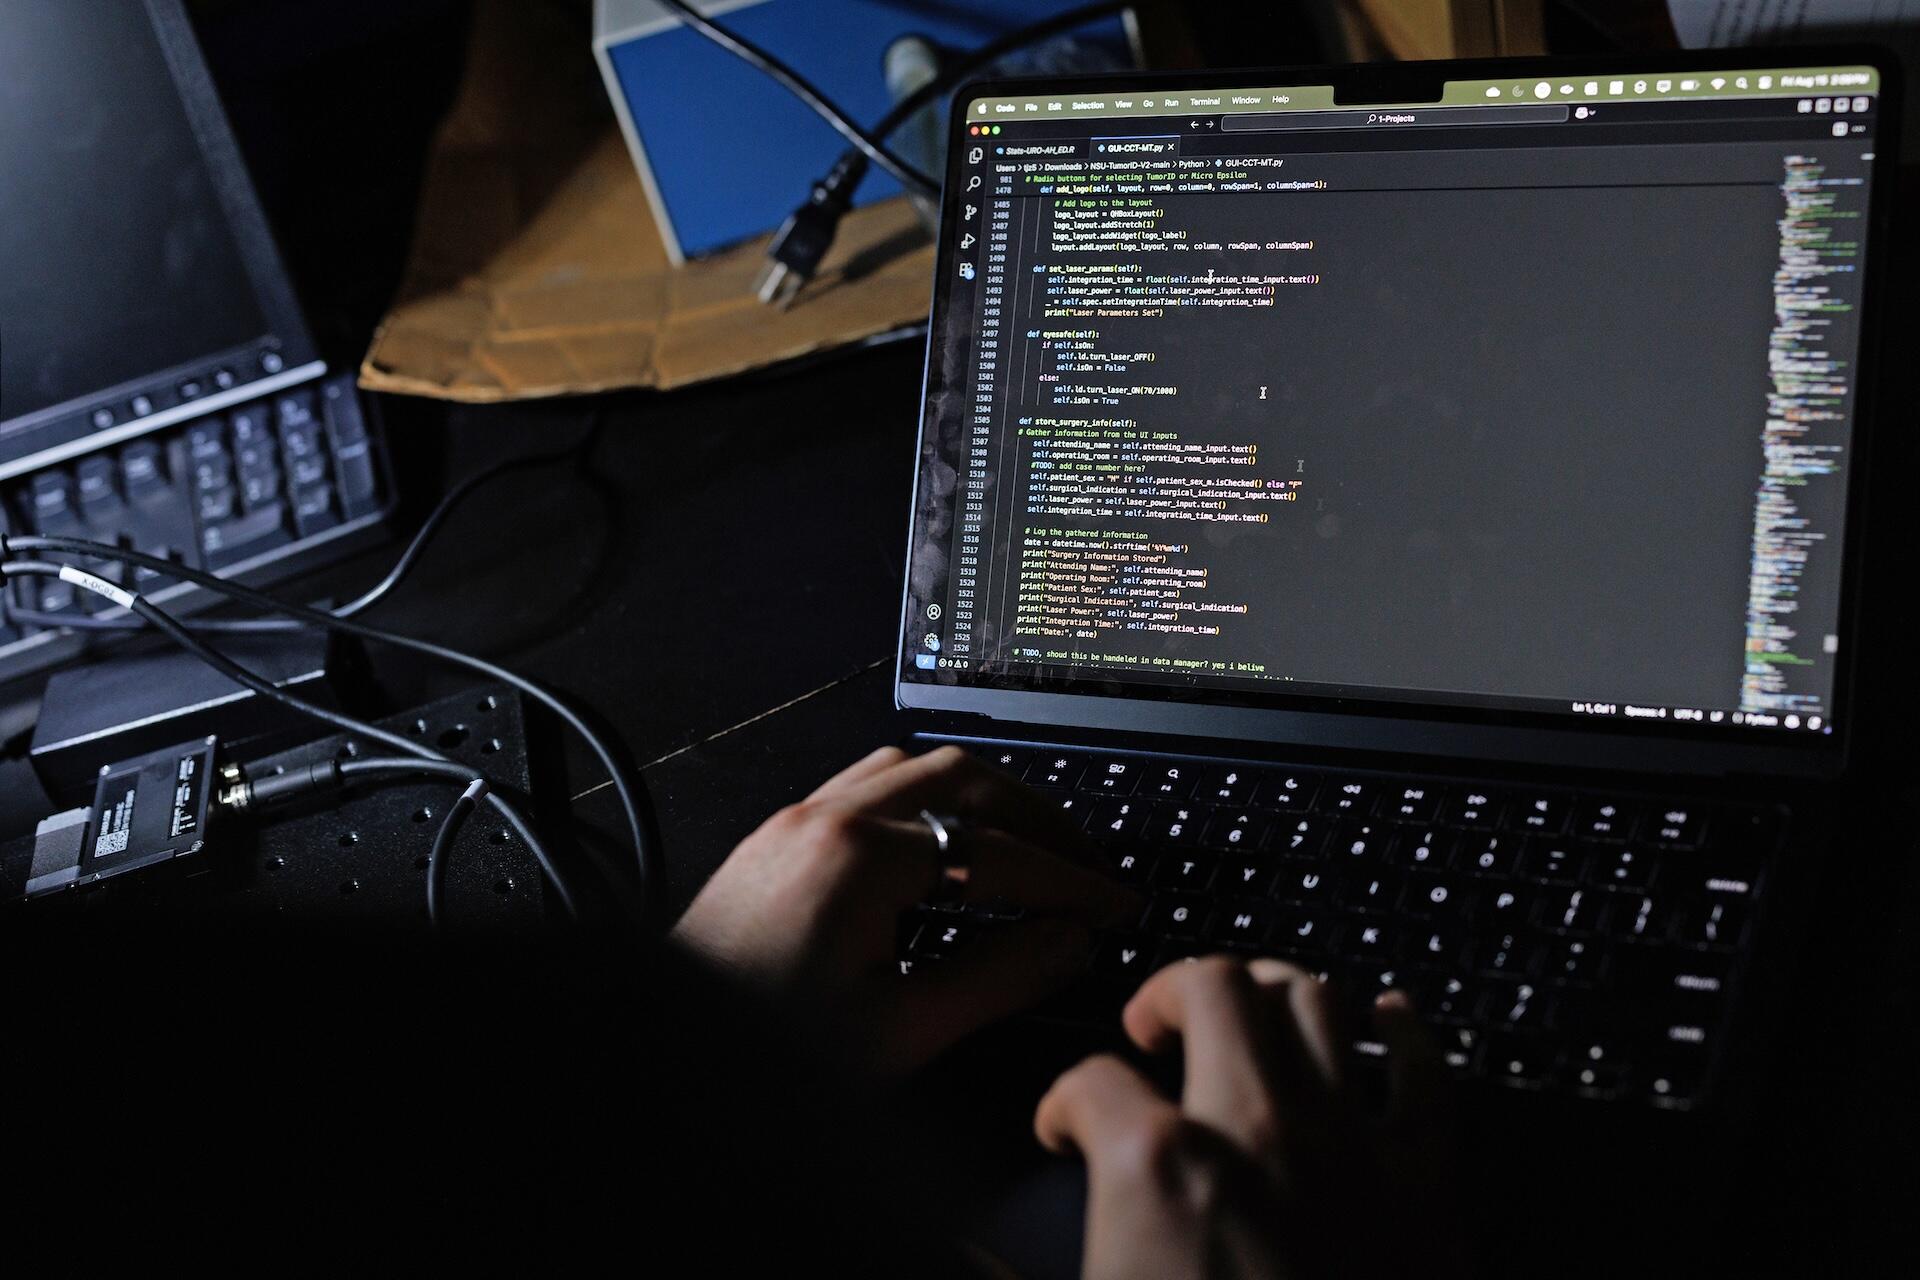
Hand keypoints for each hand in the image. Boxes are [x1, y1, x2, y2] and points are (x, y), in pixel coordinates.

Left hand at [670, 745, 1140, 1075]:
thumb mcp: (900, 1029)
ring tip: (1030, 845)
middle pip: (964, 779)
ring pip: (914, 767)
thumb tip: (1069, 941)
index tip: (1115, 903)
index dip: (1070, 881)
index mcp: (860, 858)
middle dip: (1038, 818)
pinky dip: (928, 801)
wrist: (664, 1058)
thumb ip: (998, 977)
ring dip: (983, 798)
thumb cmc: (763, 1051)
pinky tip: (946, 843)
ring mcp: (796, 820)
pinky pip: (869, 785)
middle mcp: (826, 819)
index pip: (999, 853)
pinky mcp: (777, 838)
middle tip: (1087, 863)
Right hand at [1035, 957, 1471, 1279]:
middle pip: (1210, 985)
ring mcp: (1351, 1144)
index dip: (1061, 1101)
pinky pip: (1422, 1067)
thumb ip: (1015, 1264)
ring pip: (1315, 998)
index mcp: (1157, 1169)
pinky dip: (1402, 1028)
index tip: (1064, 1124)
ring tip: (1248, 1006)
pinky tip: (1387, 1016)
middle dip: (1168, 992)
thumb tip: (975, 1251)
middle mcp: (1256, 1127)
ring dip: (1271, 988)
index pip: (1086, 1083)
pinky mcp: (1428, 1182)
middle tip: (1150, 1025)